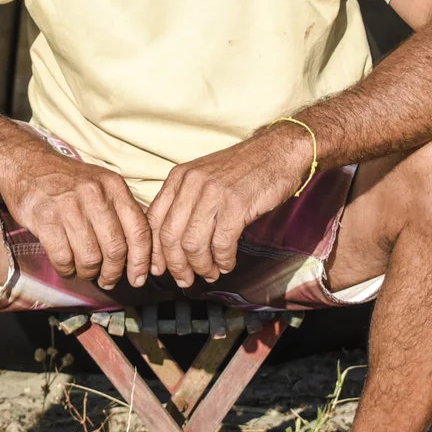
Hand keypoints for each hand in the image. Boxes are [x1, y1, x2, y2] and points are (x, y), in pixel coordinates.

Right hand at [0, 139, 151, 289]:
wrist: (27, 164)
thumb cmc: (68, 182)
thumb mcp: (101, 185)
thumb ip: (121, 212)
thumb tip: (142, 250)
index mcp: (114, 186)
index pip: (139, 230)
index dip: (141, 260)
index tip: (138, 278)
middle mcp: (95, 194)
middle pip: (115, 249)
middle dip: (113, 273)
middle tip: (107, 280)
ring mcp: (69, 206)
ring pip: (90, 258)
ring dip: (88, 273)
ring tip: (84, 271)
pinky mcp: (45, 219)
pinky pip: (63, 259)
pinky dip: (66, 270)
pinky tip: (66, 267)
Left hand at [145, 128, 309, 286]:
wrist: (278, 151)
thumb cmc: (243, 169)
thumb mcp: (204, 178)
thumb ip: (186, 202)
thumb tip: (172, 242)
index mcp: (179, 177)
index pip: (154, 220)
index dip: (155, 251)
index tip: (159, 269)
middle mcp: (191, 183)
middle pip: (170, 236)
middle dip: (176, 265)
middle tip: (186, 279)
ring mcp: (213, 193)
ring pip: (193, 243)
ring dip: (201, 266)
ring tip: (210, 273)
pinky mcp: (236, 204)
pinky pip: (222, 243)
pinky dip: (223, 260)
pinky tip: (227, 263)